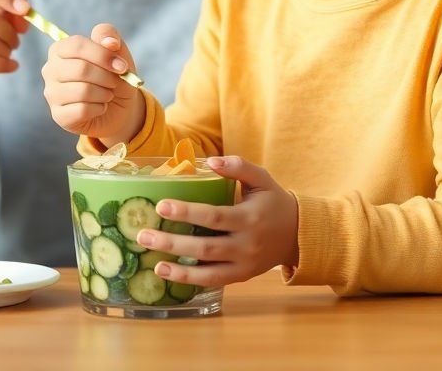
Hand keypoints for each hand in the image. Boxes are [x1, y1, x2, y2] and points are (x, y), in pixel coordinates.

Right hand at [41, 23, 144, 144]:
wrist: (119, 107)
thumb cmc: (113, 75)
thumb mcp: (117, 52)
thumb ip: (110, 37)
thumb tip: (109, 41)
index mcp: (60, 49)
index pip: (77, 45)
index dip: (103, 55)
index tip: (122, 66)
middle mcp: (50, 70)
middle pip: (81, 69)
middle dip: (107, 77)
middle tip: (115, 82)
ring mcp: (51, 94)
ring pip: (83, 91)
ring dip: (104, 94)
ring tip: (107, 94)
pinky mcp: (58, 115)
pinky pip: (82, 110)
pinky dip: (99, 108)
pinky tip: (100, 107)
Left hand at [133, 156, 298, 286]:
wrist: (298, 234)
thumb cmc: (273, 201)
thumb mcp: (261, 178)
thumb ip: (238, 166)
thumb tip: (211, 160)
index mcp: (250, 218)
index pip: (214, 217)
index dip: (187, 213)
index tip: (161, 206)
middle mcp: (247, 245)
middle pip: (205, 247)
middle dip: (172, 242)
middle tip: (143, 234)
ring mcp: (244, 265)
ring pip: (208, 271)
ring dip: (178, 269)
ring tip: (152, 261)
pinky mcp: (241, 277)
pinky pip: (213, 281)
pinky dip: (190, 280)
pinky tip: (167, 272)